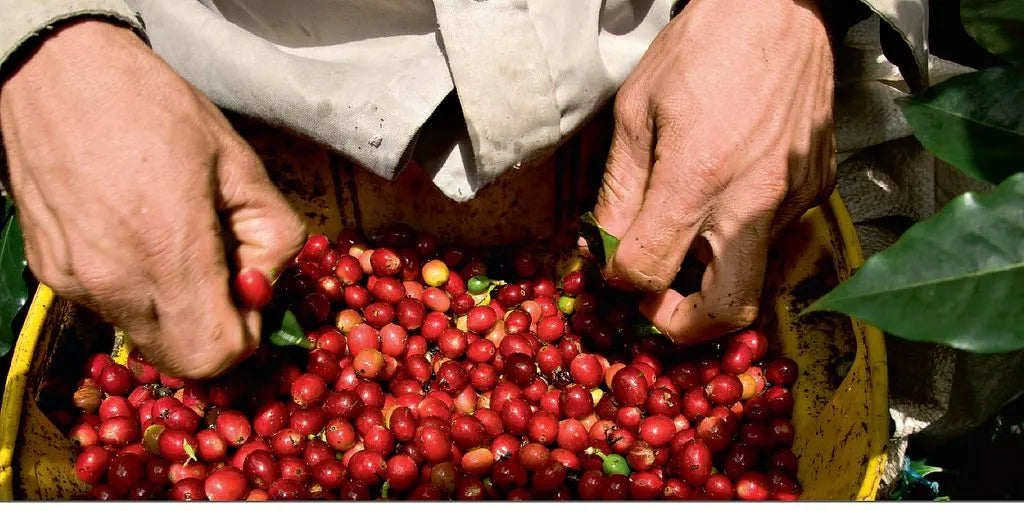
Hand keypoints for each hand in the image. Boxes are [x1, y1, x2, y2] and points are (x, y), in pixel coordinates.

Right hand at [1, 20, 305, 377]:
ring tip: (175, 240)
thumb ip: (273, 235)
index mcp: (168, 252)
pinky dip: (137, 288)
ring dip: (175, 309)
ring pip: (144, 335)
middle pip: (180, 360)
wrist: (58, 71)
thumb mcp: (241, 164)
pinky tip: (138, 233)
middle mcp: (113, 282)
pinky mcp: (50, 271)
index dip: (245, 335)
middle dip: (213, 330)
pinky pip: (110, 305)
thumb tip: (266, 284)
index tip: (249, 294)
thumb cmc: (153, 107)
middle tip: (221, 273)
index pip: (216, 355)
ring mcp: (74, 281)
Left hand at [593, 0, 834, 343]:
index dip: (623, 280)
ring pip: (754, 274)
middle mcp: (755, 199)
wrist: (777, 8)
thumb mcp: (635, 113)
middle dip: (686, 324)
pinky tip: (724, 198)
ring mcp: (795, 197)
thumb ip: (619, 192)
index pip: (650, 270)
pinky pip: (777, 235)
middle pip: (728, 309)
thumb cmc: (702, 48)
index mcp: (698, 178)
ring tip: (686, 237)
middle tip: (659, 306)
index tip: (617, 266)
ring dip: (714, 275)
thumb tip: (605, 247)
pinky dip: (743, 236)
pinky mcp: (819, 187)